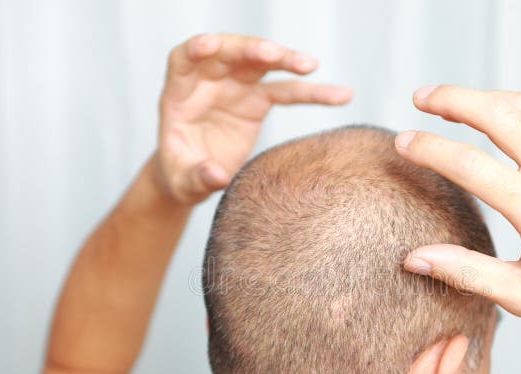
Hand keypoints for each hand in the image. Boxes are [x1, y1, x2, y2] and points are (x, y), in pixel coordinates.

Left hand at [154, 33, 352, 203]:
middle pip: (228, 53)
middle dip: (250, 50)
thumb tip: (216, 175)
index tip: (210, 46)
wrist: (195, 178)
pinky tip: (341, 95)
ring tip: (310, 65)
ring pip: (261, 64)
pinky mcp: (257, 100)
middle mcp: (208, 81)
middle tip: (274, 54)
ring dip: (285, 60)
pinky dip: (313, 92)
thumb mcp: (183, 181)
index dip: (196, 50)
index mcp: (179, 93)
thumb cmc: (181, 175)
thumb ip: (197, 176)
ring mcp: (235, 86)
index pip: (184, 59)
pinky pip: (288, 91)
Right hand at [394, 86, 520, 333]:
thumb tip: (414, 259)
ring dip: (483, 98)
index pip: (468, 164)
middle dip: (452, 99)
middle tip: (420, 98)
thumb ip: (466, 273)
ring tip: (450, 102)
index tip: (401, 141)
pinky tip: (495, 121)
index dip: (428, 148)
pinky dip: (513, 111)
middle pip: (497, 113)